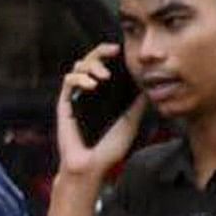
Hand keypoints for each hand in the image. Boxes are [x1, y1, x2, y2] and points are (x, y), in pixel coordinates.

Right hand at [56, 45, 140, 179]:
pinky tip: (91, 86)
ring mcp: (76, 97)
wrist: (92, 165)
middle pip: (91, 60)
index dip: (111, 54)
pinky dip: (79, 78)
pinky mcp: (65, 104)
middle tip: (113, 51)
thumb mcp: (131, 122)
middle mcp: (90, 92)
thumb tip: (150, 84)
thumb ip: (138, 103)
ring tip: (103, 77)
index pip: (106, 65)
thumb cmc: (110, 149)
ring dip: (91, 65)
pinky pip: (68, 80)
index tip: (121, 50)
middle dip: (100, 52)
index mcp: (105, 94)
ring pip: (78, 66)